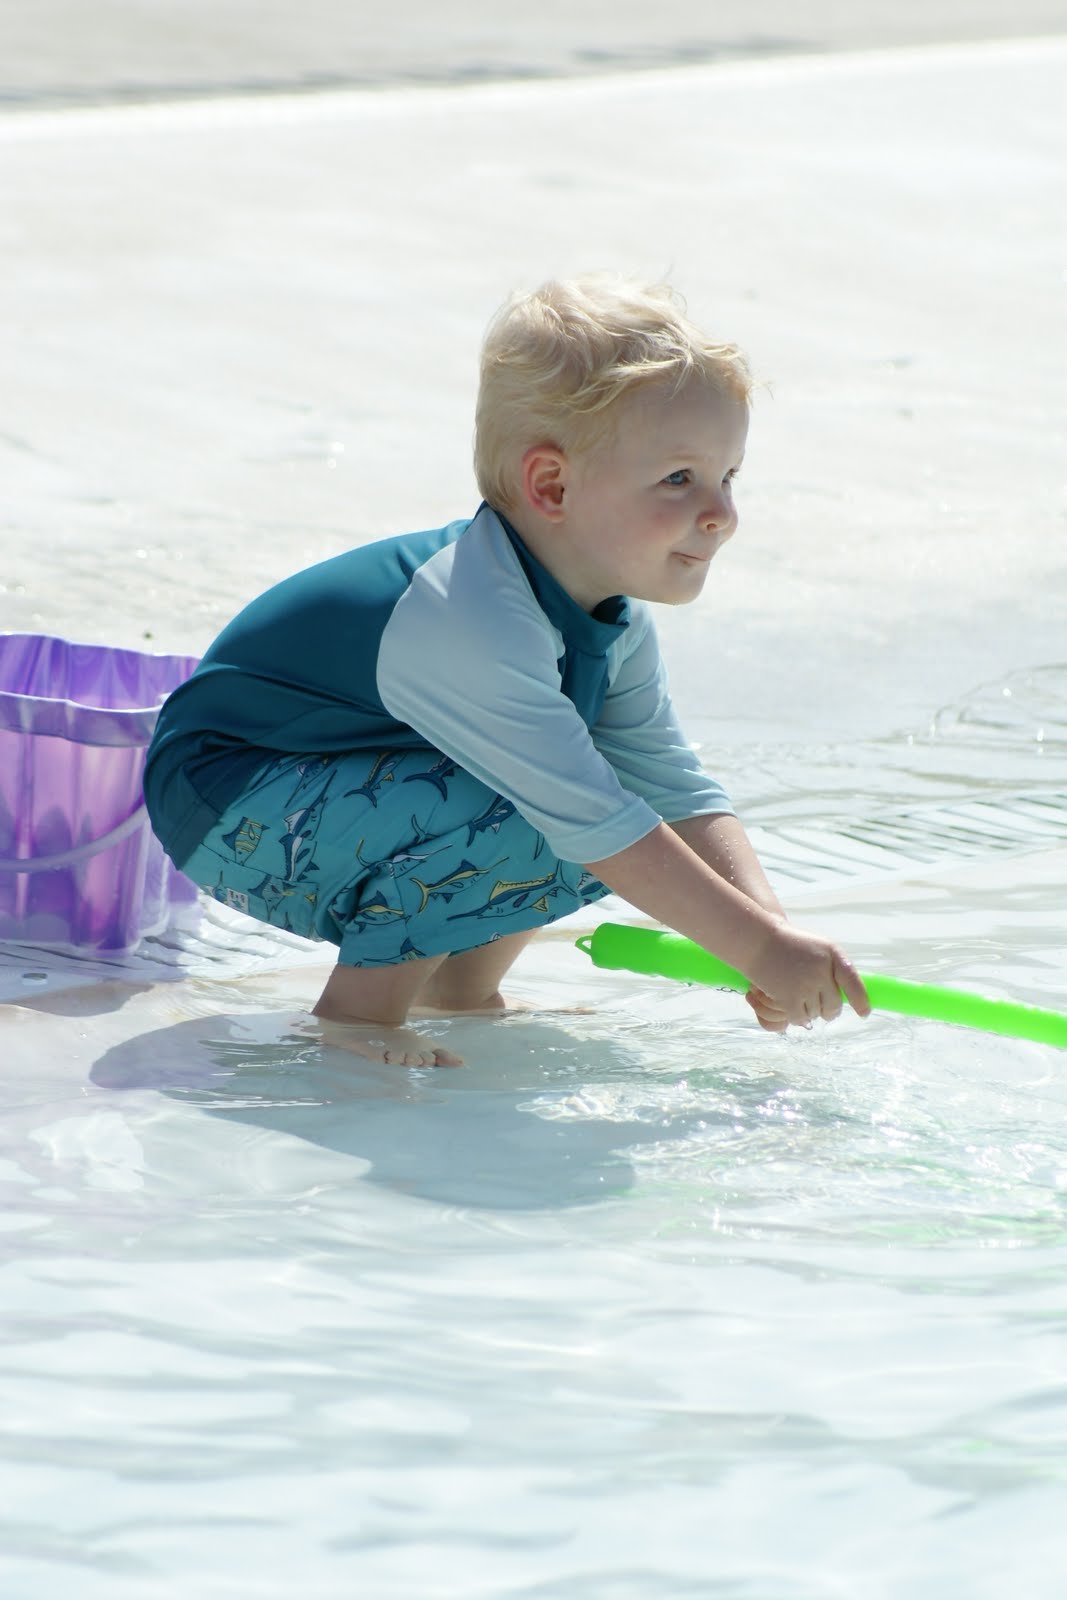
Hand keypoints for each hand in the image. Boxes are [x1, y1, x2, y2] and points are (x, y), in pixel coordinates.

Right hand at [746, 921, 869, 1030]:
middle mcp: (823, 971)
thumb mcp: (817, 948)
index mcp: (833, 955)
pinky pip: (800, 1017)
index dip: (860, 1001)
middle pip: (834, 1004)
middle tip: (825, 1012)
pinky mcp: (790, 998)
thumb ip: (833, 968)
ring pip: (816, 1013)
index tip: (864, 1013)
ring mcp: (806, 985)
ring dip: (809, 1011)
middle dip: (829, 1011)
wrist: (758, 941)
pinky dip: (797, 1017)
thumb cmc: (788, 943)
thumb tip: (844, 996)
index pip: (853, 983)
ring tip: (799, 999)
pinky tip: (792, 1009)